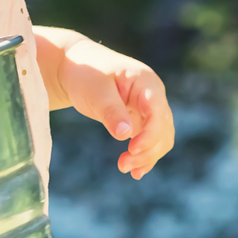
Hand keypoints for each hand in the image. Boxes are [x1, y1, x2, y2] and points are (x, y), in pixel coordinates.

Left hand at [59, 39, 174, 179]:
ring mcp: (148, 107)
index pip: (158, 112)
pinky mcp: (139, 119)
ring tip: (126, 169)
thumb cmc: (85, 72)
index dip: (150, 134)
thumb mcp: (95, 89)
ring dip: (147, 156)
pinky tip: (135, 171)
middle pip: (163, 128)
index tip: (132, 149)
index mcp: (145, 81)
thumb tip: (125, 135)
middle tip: (123, 165)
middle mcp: (152, 95)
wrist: (74, 66)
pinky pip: (148, 140)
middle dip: (147, 150)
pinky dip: (144, 155)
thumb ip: (111, 111)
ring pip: (159, 138)